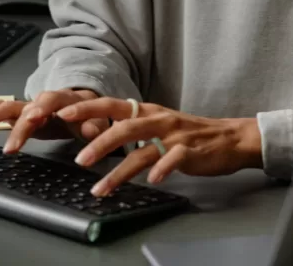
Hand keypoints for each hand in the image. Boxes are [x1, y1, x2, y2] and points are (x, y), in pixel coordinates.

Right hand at [0, 89, 108, 153]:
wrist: (84, 105)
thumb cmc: (90, 115)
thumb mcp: (99, 122)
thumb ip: (95, 127)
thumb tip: (91, 131)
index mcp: (67, 100)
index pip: (55, 100)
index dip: (45, 107)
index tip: (36, 118)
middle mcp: (46, 100)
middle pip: (31, 106)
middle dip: (20, 121)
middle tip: (12, 141)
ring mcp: (32, 106)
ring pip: (14, 106)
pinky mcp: (22, 113)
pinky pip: (4, 109)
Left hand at [57, 98, 262, 196]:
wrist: (229, 137)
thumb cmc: (189, 133)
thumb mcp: (157, 123)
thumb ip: (132, 127)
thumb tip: (97, 136)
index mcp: (147, 111)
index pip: (112, 105)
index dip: (88, 108)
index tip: (63, 113)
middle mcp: (158, 120)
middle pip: (125, 127)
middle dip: (100, 143)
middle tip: (80, 159)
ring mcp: (175, 136)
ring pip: (143, 150)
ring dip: (120, 170)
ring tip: (101, 187)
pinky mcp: (191, 151)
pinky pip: (174, 159)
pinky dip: (162, 169)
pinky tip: (152, 180)